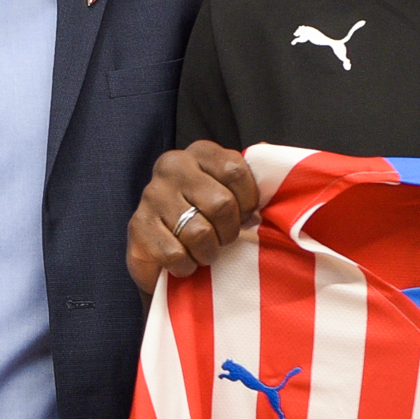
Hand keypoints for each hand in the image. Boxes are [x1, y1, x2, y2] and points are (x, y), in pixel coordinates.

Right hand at [127, 141, 260, 292]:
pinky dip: (186, 266)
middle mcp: (173, 166)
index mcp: (200, 152)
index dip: (248, 201)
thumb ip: (255, 178)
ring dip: (208, 252)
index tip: (245, 214)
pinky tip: (184, 261)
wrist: (164, 251)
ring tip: (205, 252)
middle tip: (223, 238)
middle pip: (221, 204)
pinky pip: (176, 254)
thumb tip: (281, 163)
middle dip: (229, 231)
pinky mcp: (138, 227)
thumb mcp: (233, 192)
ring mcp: (152, 195)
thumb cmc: (207, 218)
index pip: (235, 170)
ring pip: (199, 232)